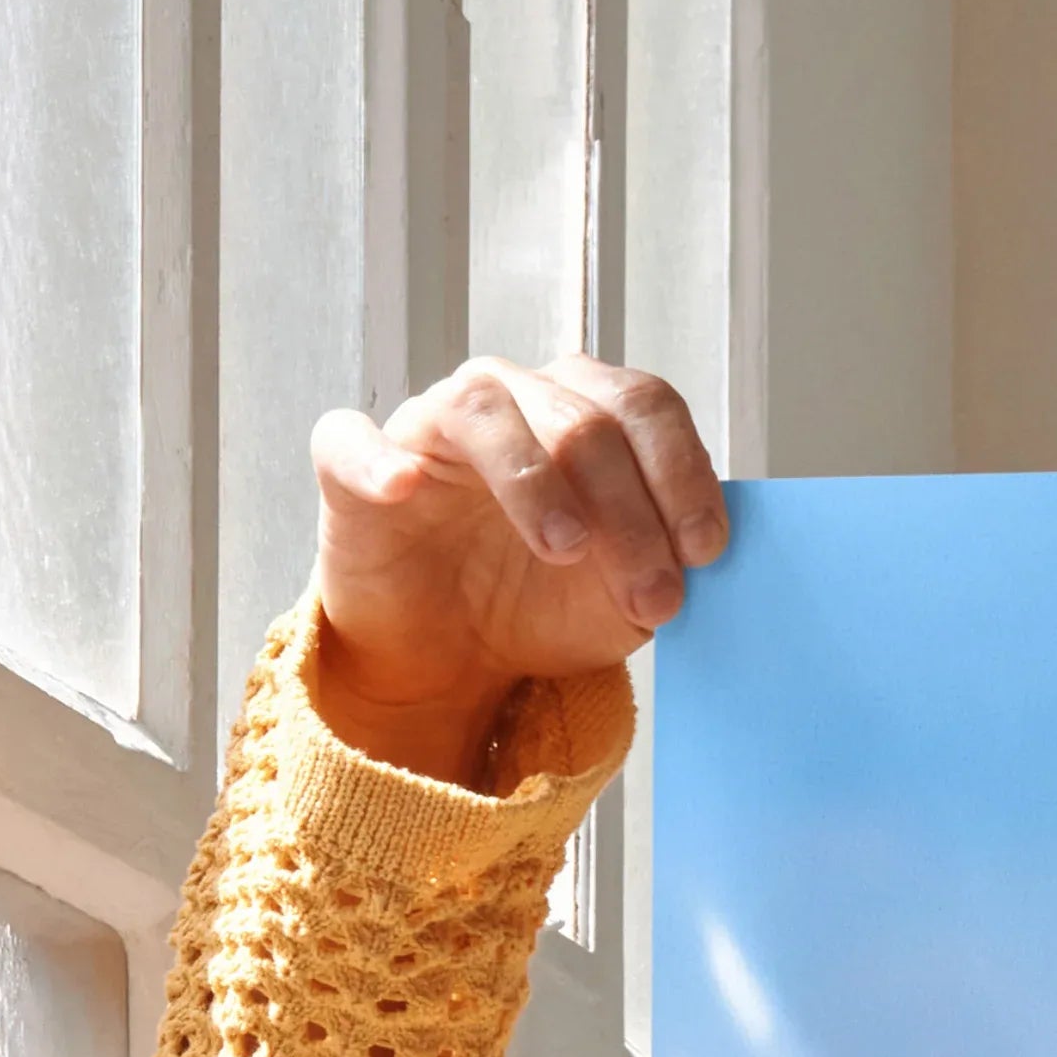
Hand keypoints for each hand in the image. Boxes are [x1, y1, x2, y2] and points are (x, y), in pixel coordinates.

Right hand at [306, 357, 726, 784]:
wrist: (453, 656)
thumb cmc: (541, 605)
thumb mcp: (625, 599)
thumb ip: (665, 565)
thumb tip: (699, 555)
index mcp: (586, 414)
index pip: (645, 406)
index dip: (682, 472)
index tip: (704, 550)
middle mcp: (513, 400)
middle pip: (582, 418)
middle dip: (630, 512)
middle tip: (652, 595)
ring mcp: (431, 425)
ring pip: (485, 410)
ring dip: (535, 481)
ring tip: (566, 550)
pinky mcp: (353, 466)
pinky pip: (352, 440)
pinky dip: (378, 459)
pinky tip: (405, 488)